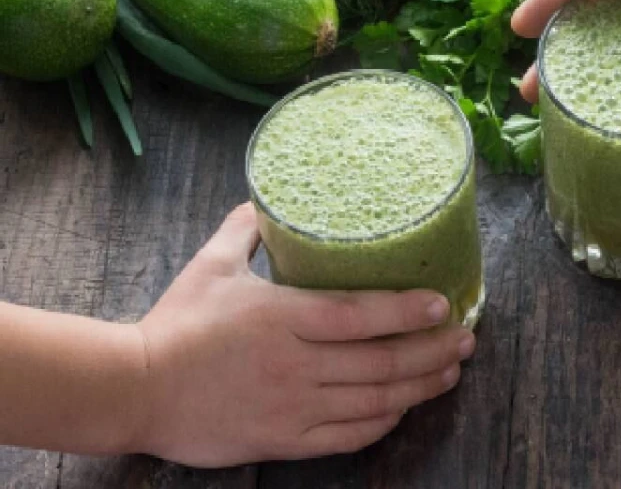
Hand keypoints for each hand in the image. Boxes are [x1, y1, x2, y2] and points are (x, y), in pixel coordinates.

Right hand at [131, 203, 474, 467]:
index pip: (359, 315)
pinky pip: (348, 436)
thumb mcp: (210, 266)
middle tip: (466, 338)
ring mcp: (293, 406)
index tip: (443, 304)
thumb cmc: (176, 324)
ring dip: (420, 386)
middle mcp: (295, 364)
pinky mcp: (284, 440)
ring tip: (451, 372)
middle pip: (381, 361)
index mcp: (281, 317)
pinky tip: (404, 408)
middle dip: (433, 350)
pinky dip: (383, 422)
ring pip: (374, 400)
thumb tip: (265, 198)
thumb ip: (245, 230)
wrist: (134, 390)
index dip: (407, 310)